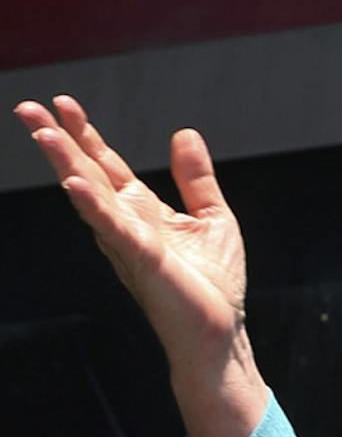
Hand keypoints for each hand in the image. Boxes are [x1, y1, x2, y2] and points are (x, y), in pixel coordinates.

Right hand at [14, 95, 265, 436]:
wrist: (220, 333)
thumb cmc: (214, 285)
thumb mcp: (213, 218)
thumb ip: (196, 179)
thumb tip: (184, 134)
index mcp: (141, 211)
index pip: (104, 165)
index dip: (84, 134)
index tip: (64, 103)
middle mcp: (126, 224)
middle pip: (85, 173)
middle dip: (57, 140)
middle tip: (28, 108)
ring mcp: (129, 242)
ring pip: (89, 195)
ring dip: (65, 165)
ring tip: (42, 133)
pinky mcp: (143, 260)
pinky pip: (112, 229)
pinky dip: (93, 207)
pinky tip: (74, 185)